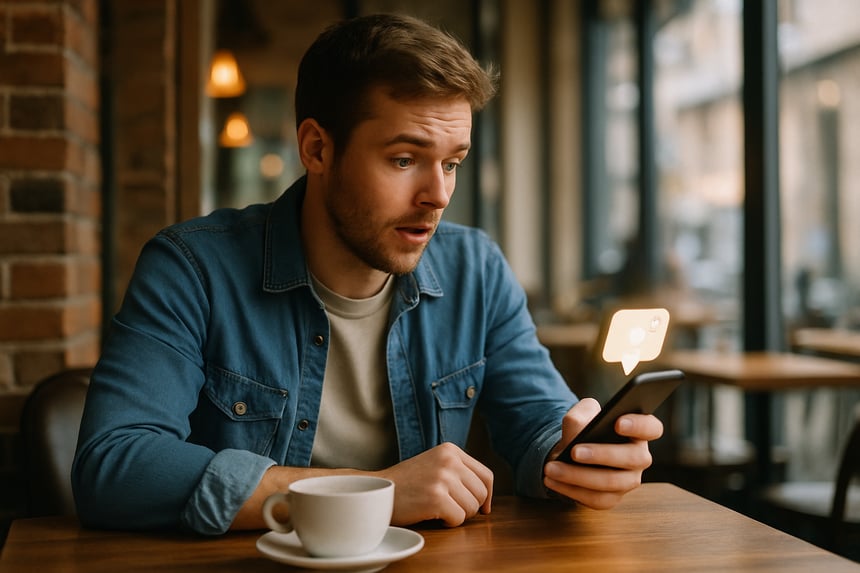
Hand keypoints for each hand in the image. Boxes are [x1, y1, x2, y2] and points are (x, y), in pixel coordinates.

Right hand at [375, 442, 492, 526]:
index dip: (487, 495)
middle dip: (470, 507)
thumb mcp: (434, 465)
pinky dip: (448, 523)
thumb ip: (458, 472)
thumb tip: (487, 498)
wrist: (375, 491)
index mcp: (450, 450)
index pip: (486, 475)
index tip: (482, 508)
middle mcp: (449, 460)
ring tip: (438, 510)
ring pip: (472, 508)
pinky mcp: (436, 497)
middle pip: (481, 493)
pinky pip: (458, 519)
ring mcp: (443, 478)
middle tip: (451, 509)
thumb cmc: (406, 484)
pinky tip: (432, 515)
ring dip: (457, 515)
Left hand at [542, 398, 663, 508]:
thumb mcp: (581, 416)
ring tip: (551, 468)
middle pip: (632, 458)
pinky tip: (552, 481)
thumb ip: (582, 414)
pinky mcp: (612, 498)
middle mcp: (639, 458)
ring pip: (611, 482)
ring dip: (578, 476)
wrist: (571, 453)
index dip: (640, 426)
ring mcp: (628, 480)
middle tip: (574, 451)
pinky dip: (571, 491)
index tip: (617, 423)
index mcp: (638, 432)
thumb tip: (579, 425)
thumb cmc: (584, 431)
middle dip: (601, 454)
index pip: (652, 428)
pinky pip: (596, 499)